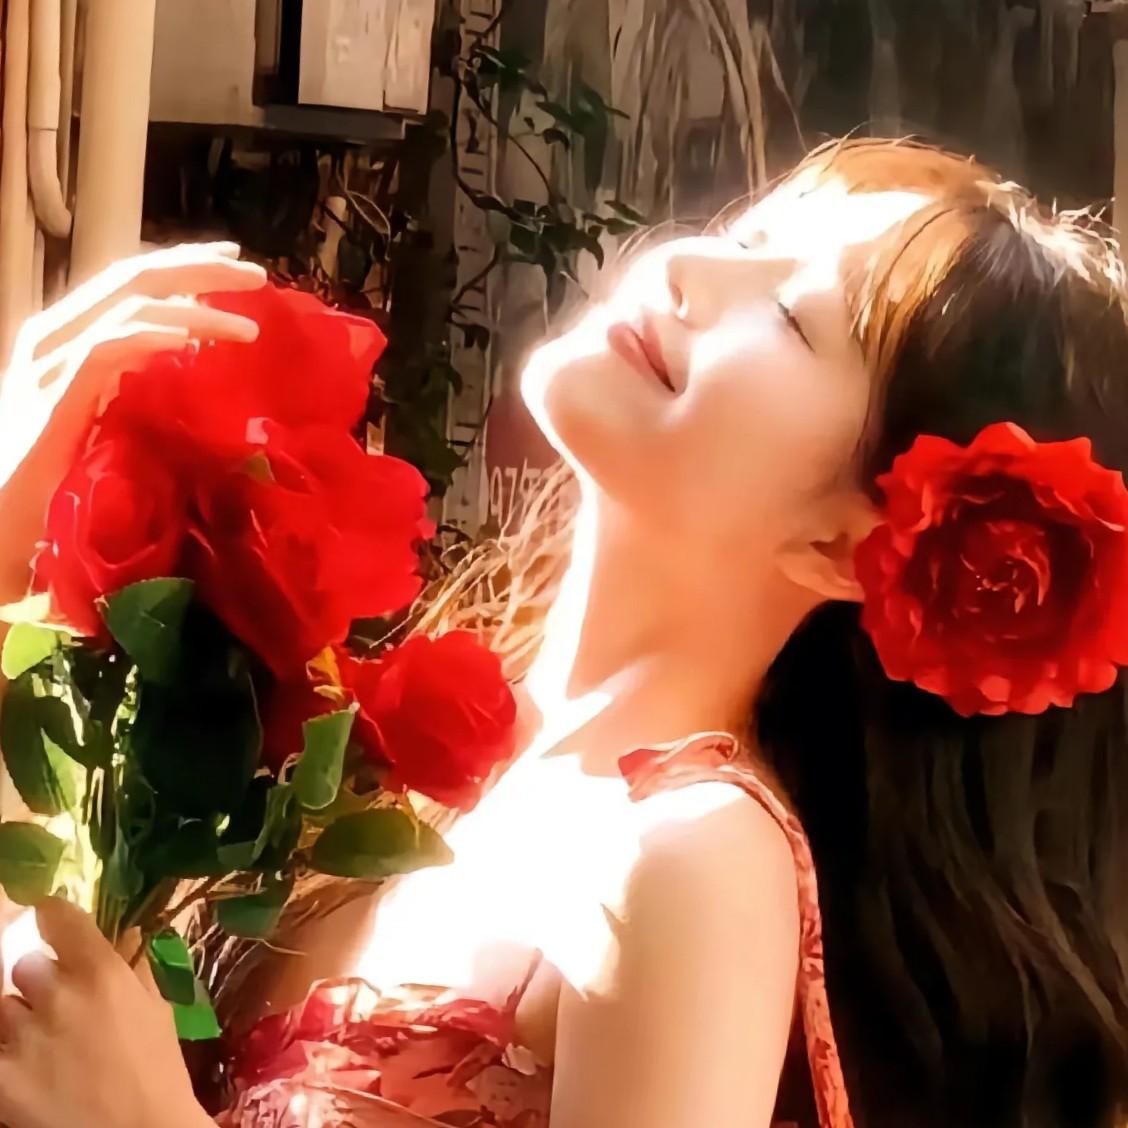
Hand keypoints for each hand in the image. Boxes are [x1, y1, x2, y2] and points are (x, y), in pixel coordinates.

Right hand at [0, 243, 266, 607]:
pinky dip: (150, 337)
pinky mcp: (53, 393)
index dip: (184, 265)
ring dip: (194, 311)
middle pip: (134, 279)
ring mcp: (50, 361)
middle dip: (199, 270)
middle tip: (255, 275)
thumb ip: (126, 376)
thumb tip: (179, 354)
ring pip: (128, 306)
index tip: (234, 261)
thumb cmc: (49, 474)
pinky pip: (105, 348)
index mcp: (66, 334)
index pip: (130, 281)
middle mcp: (54, 334)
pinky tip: (187, 341)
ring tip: (247, 328)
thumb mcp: (97, 410)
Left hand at [0, 899, 212, 1127]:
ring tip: (42, 1042)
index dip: (51, 915)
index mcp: (101, 972)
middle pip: (23, 966)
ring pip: (1, 1007)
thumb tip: (124, 936)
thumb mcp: (155, 1009)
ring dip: (19, 1020)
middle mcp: (58, 996)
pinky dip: (8, 1054)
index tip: (51, 919)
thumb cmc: (157, 1069)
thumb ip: (134, 967)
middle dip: (39, 983)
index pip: (56, 916)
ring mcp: (23, 1038)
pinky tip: (25, 1064)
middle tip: (55, 1003)